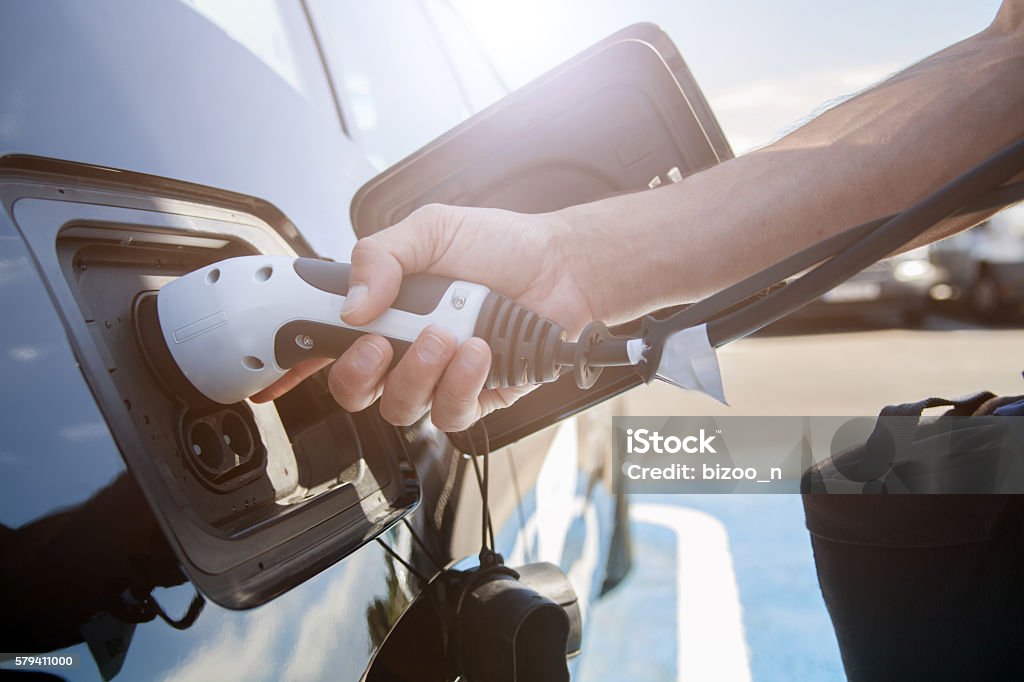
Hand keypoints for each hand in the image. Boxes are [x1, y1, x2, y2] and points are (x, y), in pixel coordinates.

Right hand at [252, 204, 595, 431]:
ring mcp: (439, 376)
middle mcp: (405, 348)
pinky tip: (479, 352)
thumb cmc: (501, 246)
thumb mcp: (432, 229)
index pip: (325, 340)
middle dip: (358, 372)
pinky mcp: (476, 396)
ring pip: (399, 407)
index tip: (279, 363)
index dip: (295, 360)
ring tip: (446, 336)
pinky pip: (450, 413)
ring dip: (418, 372)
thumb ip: (382, 255)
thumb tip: (353, 303)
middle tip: (380, 342)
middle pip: (353, 389)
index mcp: (384, 308)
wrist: (562, 266)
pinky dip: (461, 383)